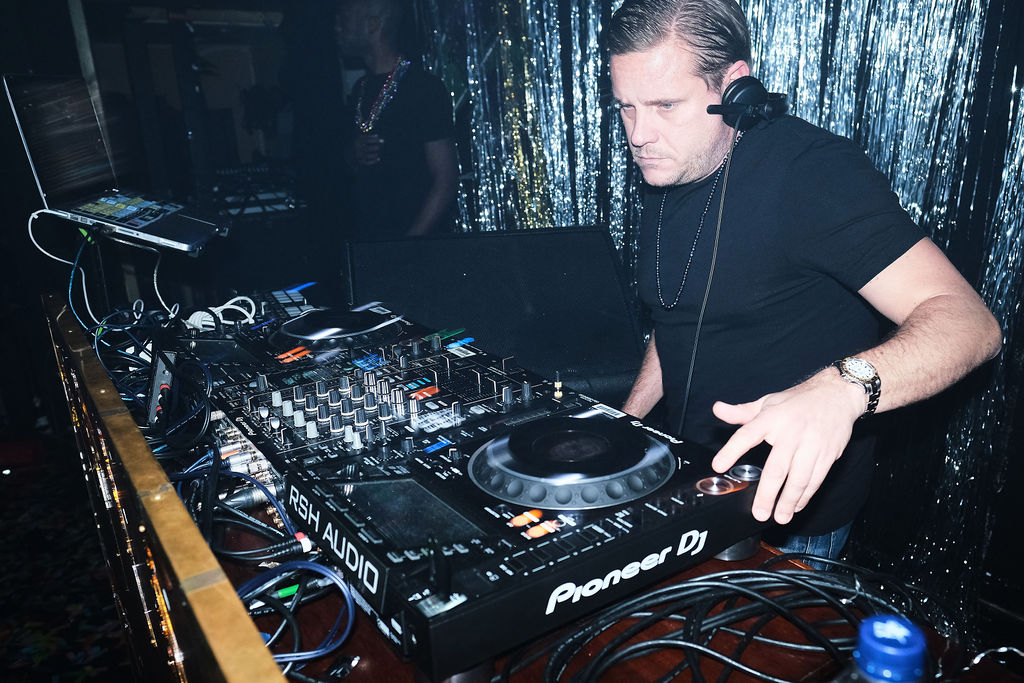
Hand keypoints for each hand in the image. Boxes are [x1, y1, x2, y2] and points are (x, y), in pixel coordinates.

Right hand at [353, 134, 383, 164]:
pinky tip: (378, 159)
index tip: (382, 140)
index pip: (368, 140)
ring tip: (377, 153)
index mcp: (357, 141)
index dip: (376, 140)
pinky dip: (374, 161)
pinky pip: (368, 162)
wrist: (344, 153)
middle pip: (368, 148)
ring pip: (369, 156)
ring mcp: (358, 156)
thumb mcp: (358, 137)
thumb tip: (377, 136)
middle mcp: (357, 148)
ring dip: (375, 155)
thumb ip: (367, 136)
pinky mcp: (359, 162)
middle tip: (379, 147)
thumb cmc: (354, 143)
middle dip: (375, 147)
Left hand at [710, 372, 865, 523]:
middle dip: (768, 494)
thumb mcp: (768, 402)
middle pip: (777, 468)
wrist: (837, 394)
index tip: (718, 466)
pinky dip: (806, 495)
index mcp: (772, 419)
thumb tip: (718, 409)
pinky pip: (816, 479)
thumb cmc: (799, 400)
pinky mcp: (828, 454)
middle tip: (759, 512)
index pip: (747, 435)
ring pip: (799, 478)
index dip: (731, 450)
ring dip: (789, 501)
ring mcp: (812, 444)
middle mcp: (792, 433)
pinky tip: (797, 506)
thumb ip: (742, 412)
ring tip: (780, 516)